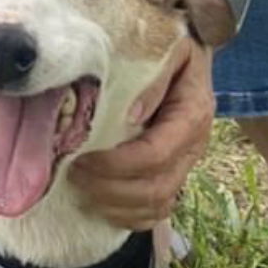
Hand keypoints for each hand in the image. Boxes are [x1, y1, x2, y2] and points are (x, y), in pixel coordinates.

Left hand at [70, 38, 213, 229]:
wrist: (189, 58)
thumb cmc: (173, 52)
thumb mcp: (171, 50)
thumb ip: (154, 77)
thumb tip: (133, 112)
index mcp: (192, 115)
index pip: (155, 154)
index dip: (115, 164)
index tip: (81, 158)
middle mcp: (193, 146)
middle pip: (155, 187)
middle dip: (108, 188)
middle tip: (73, 173)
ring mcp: (185, 166)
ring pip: (155, 205)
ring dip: (114, 204)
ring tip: (81, 188)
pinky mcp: (174, 177)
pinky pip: (156, 213)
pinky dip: (127, 217)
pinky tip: (101, 205)